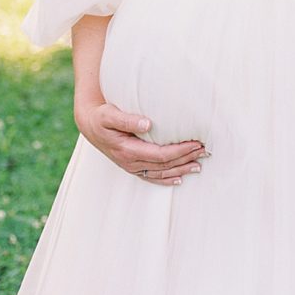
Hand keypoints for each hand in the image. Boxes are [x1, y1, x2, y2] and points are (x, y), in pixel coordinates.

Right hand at [75, 102, 207, 185]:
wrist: (89, 124)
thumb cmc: (101, 117)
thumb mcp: (109, 115)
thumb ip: (127, 119)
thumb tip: (148, 123)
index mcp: (128, 150)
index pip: (160, 155)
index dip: (180, 151)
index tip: (196, 144)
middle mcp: (131, 162)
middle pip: (164, 165)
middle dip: (185, 159)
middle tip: (205, 152)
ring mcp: (132, 166)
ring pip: (160, 173)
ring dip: (180, 170)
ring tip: (199, 166)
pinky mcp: (132, 166)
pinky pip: (152, 176)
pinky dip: (167, 179)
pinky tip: (179, 179)